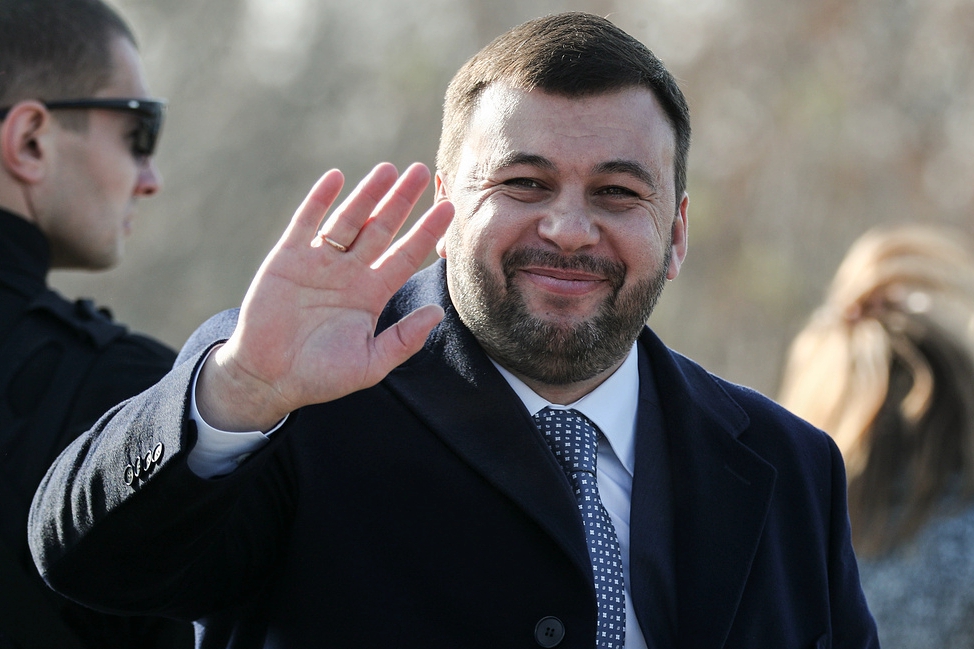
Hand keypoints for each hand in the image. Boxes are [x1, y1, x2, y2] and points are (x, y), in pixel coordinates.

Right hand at [196, 163, 453, 430]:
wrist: (267, 378)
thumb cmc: (320, 376)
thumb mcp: (370, 364)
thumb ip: (404, 339)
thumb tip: (437, 314)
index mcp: (371, 294)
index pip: (406, 256)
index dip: (427, 232)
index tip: (448, 209)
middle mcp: (349, 272)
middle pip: (382, 228)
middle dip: (402, 201)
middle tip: (422, 171)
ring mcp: (319, 262)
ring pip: (349, 220)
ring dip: (368, 194)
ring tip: (388, 169)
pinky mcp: (287, 258)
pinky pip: (306, 222)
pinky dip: (319, 200)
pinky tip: (336, 178)